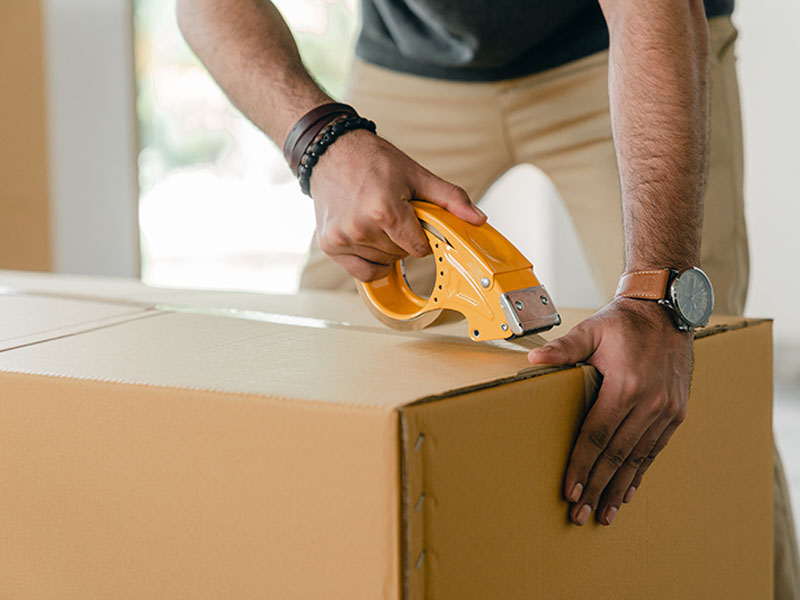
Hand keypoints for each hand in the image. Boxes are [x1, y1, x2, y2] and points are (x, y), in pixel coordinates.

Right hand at [309, 130, 485, 280]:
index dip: (422, 237)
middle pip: (400, 256)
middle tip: (393, 214)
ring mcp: (342, 238)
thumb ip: (450, 199)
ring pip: (382, 263)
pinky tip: (368, 240)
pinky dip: (370, 262)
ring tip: (376, 220)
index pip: (419, 248)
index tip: (415, 221)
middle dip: (403, 240)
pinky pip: (362, 272)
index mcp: (384, 210)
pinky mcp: (330, 245)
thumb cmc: (373, 161)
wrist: (331, 152)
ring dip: (386, 248)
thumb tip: (478, 219)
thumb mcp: (417, 175)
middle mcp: (360, 228)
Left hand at [527, 298, 692, 525]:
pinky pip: (655, 450)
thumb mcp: (592, 329)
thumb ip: (564, 348)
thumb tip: (534, 361)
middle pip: (617, 455)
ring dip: (619, 488)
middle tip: (580, 514)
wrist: (667, 310)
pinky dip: (640, 473)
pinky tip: (627, 491)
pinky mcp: (676, 413)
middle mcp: (650, 403)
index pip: (598, 436)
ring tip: (603, 513)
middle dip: (596, 487)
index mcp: (626, 385)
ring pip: (638, 458)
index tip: (569, 491)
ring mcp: (666, 410)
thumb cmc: (624, 321)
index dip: (582, 465)